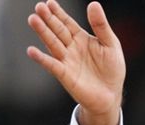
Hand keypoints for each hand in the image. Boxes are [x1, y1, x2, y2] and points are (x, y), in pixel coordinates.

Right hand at [27, 0, 125, 124]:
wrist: (111, 95)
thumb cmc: (112, 70)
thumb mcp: (111, 44)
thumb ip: (101, 26)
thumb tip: (93, 4)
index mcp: (81, 39)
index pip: (67, 23)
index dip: (58, 13)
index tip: (49, 2)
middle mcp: (71, 48)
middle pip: (57, 31)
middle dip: (48, 19)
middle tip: (38, 7)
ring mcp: (67, 61)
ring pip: (52, 44)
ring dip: (43, 32)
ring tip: (33, 20)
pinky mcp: (65, 75)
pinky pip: (52, 65)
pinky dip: (42, 59)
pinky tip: (32, 51)